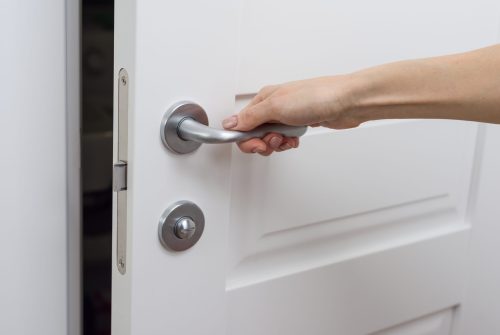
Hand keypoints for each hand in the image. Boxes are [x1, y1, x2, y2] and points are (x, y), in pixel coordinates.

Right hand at [221, 75, 359, 154]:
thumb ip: (251, 118)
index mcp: (264, 99)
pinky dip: (289, 142)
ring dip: (278, 144)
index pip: (242, 123)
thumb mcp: (276, 107)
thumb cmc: (317, 96)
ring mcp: (287, 115)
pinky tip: (296, 139)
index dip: (246, 139)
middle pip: (255, 134)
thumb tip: (230, 124)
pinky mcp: (299, 123)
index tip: (257, 144)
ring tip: (288, 138)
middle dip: (264, 143)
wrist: (347, 101)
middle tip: (275, 141)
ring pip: (271, 138)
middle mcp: (273, 106)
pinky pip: (285, 138)